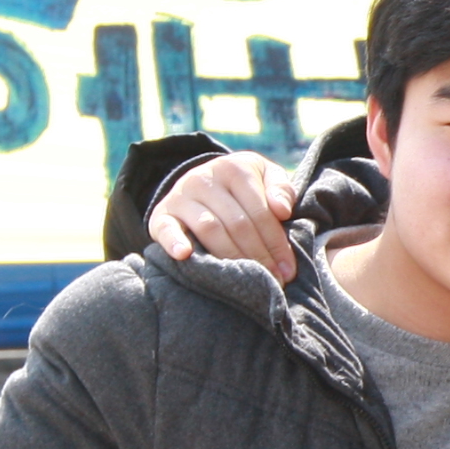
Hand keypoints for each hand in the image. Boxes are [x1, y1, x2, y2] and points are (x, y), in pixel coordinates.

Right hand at [150, 151, 300, 278]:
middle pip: (238, 224)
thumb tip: (282, 210)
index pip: (260, 211)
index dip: (276, 242)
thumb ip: (281, 189)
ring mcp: (181, 197)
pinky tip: (184, 255)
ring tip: (250, 280)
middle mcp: (204, 179)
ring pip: (210, 229)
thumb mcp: (266, 176)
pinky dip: (174, 241)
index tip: (288, 269)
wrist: (200, 182)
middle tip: (274, 280)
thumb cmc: (243, 187)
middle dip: (259, 255)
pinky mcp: (161, 215)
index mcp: (233, 168)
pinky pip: (166, 229)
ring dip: (232, 257)